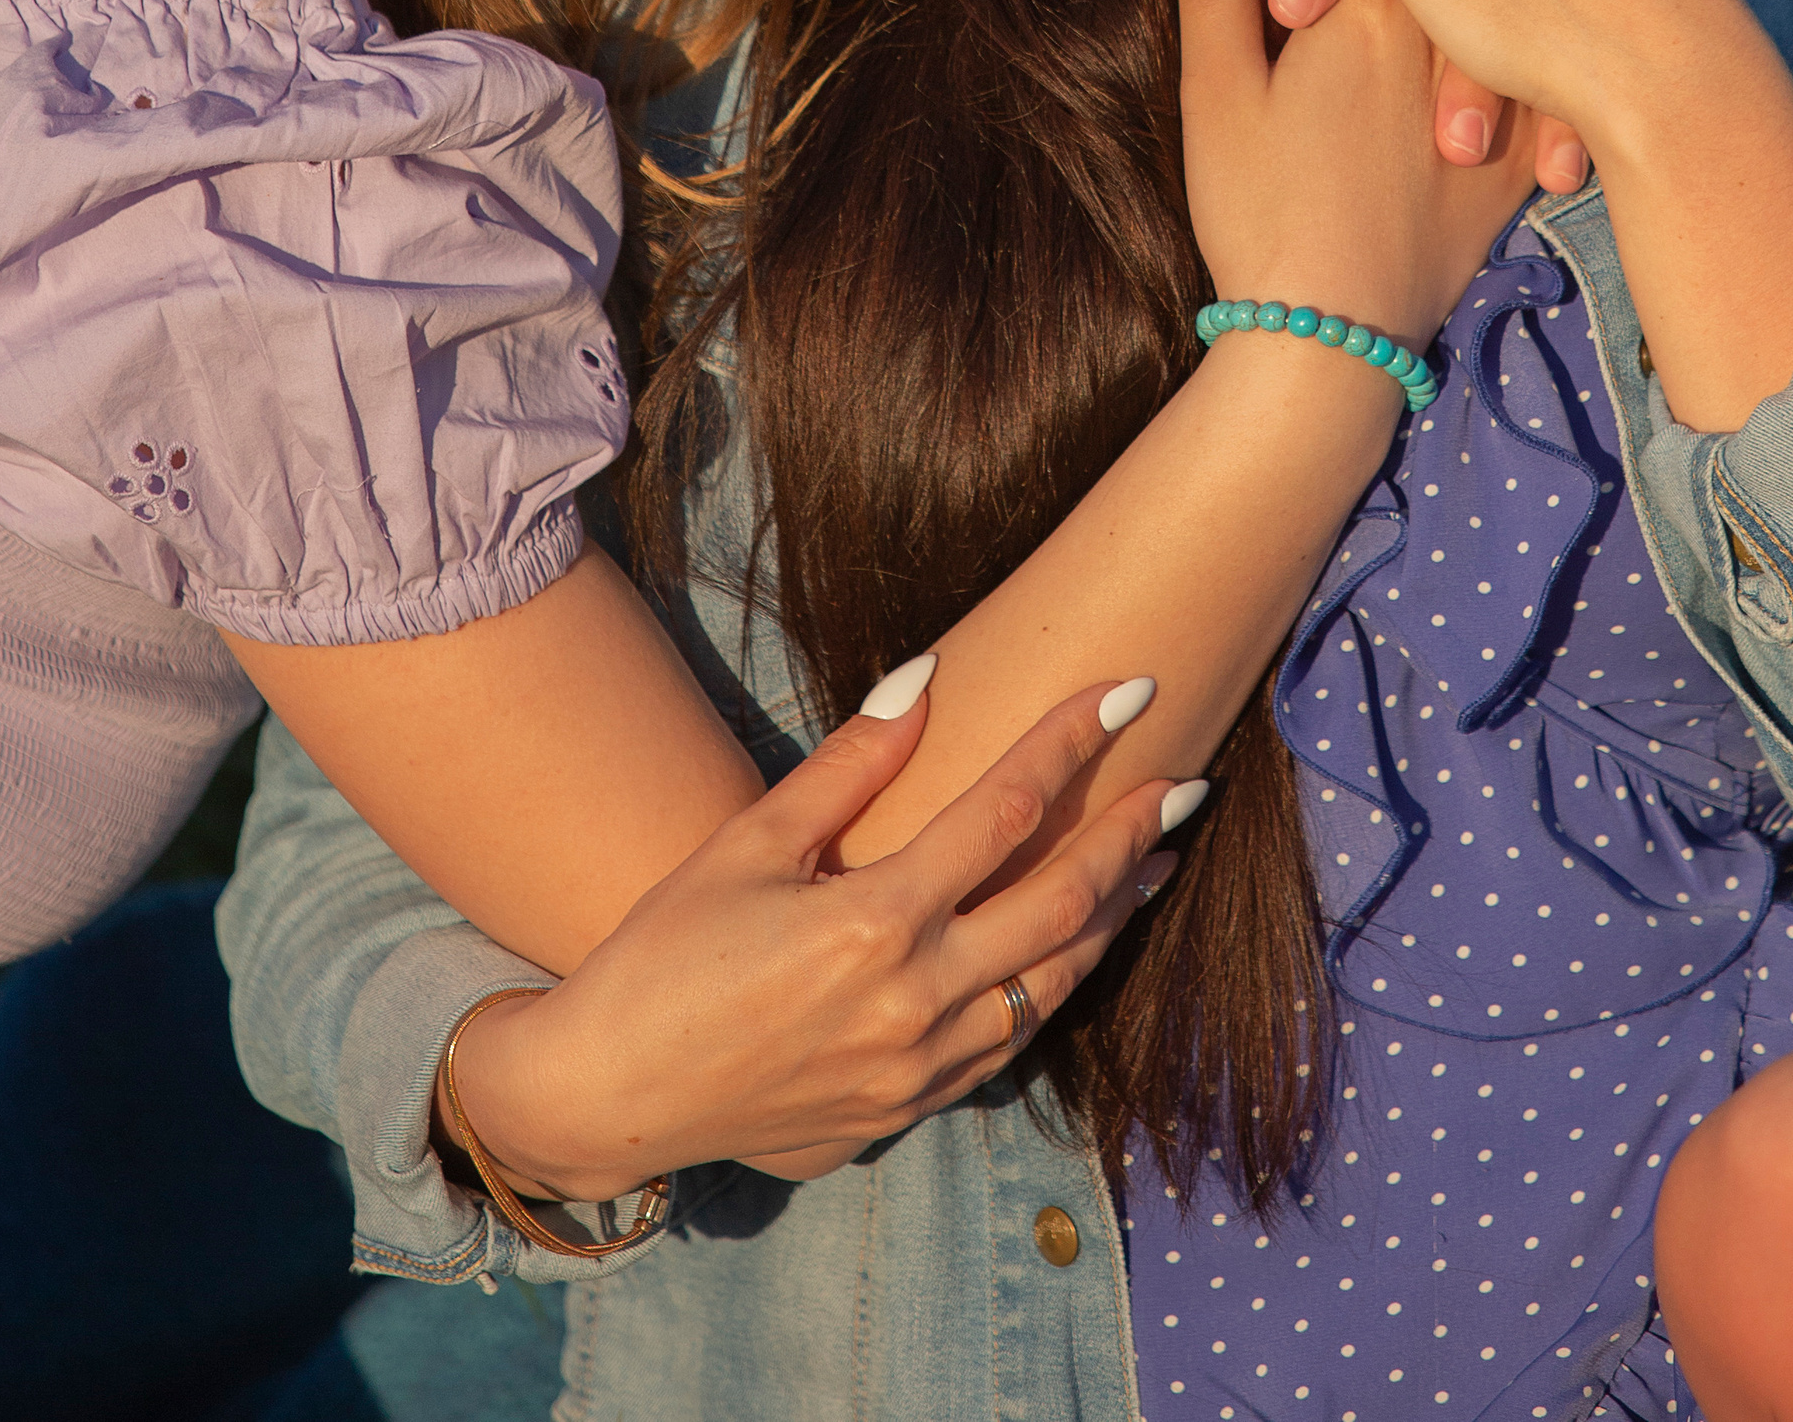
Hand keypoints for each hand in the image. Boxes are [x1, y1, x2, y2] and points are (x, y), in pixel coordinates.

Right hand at [447, 678, 1182, 1203]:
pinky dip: (1054, 986)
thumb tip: (926, 678)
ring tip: (1156, 863)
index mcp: (872, 924)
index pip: (1007, 810)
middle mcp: (913, 1003)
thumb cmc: (664, 954)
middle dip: (1129, 835)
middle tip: (1186, 782)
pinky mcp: (905, 1113)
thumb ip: (848, 766)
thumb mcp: (748, 843)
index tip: (1129, 685)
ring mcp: (916, 1069)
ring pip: (1052, 984)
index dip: (1074, 739)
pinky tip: (1074, 949)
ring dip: (1111, 919)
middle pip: (1060, 903)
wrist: (607, 1096)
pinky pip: (1009, 1045)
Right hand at [1175, 0, 1527, 350]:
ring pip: (1515, 2)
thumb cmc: (1259, 211)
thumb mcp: (1216, 91)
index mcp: (1370, 9)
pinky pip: (1553, 85)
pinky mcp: (1519, 166)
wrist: (1332, 339)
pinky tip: (1543, 42)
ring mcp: (1494, 104)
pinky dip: (1546, 56)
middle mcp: (1448, 42)